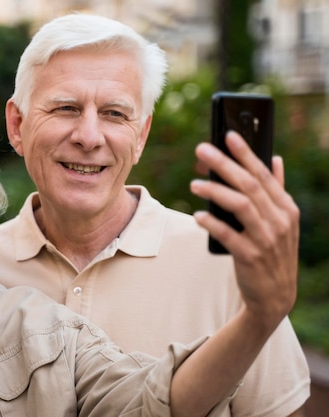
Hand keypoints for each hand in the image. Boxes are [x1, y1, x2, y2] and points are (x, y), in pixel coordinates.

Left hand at [191, 131, 298, 326]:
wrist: (275, 296)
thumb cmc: (273, 251)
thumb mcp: (282, 220)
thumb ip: (276, 189)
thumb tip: (274, 158)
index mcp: (286, 208)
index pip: (263, 174)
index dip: (245, 153)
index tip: (228, 135)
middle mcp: (279, 220)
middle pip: (248, 185)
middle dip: (224, 164)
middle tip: (202, 150)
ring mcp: (266, 239)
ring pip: (240, 206)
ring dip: (215, 192)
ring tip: (194, 184)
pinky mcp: (250, 257)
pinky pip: (228, 235)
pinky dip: (212, 223)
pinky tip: (198, 216)